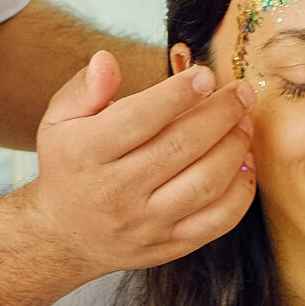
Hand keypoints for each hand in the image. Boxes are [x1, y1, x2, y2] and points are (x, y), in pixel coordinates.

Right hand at [18, 51, 256, 279]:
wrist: (61, 238)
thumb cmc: (68, 167)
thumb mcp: (58, 121)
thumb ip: (85, 88)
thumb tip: (106, 60)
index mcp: (87, 153)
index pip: (139, 118)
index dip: (177, 93)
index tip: (205, 73)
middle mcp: (116, 191)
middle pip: (181, 147)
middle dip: (221, 113)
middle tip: (242, 91)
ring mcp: (145, 223)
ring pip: (205, 183)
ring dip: (235, 148)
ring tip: (245, 122)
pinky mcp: (168, 245)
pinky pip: (217, 221)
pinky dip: (241, 191)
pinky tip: (245, 164)